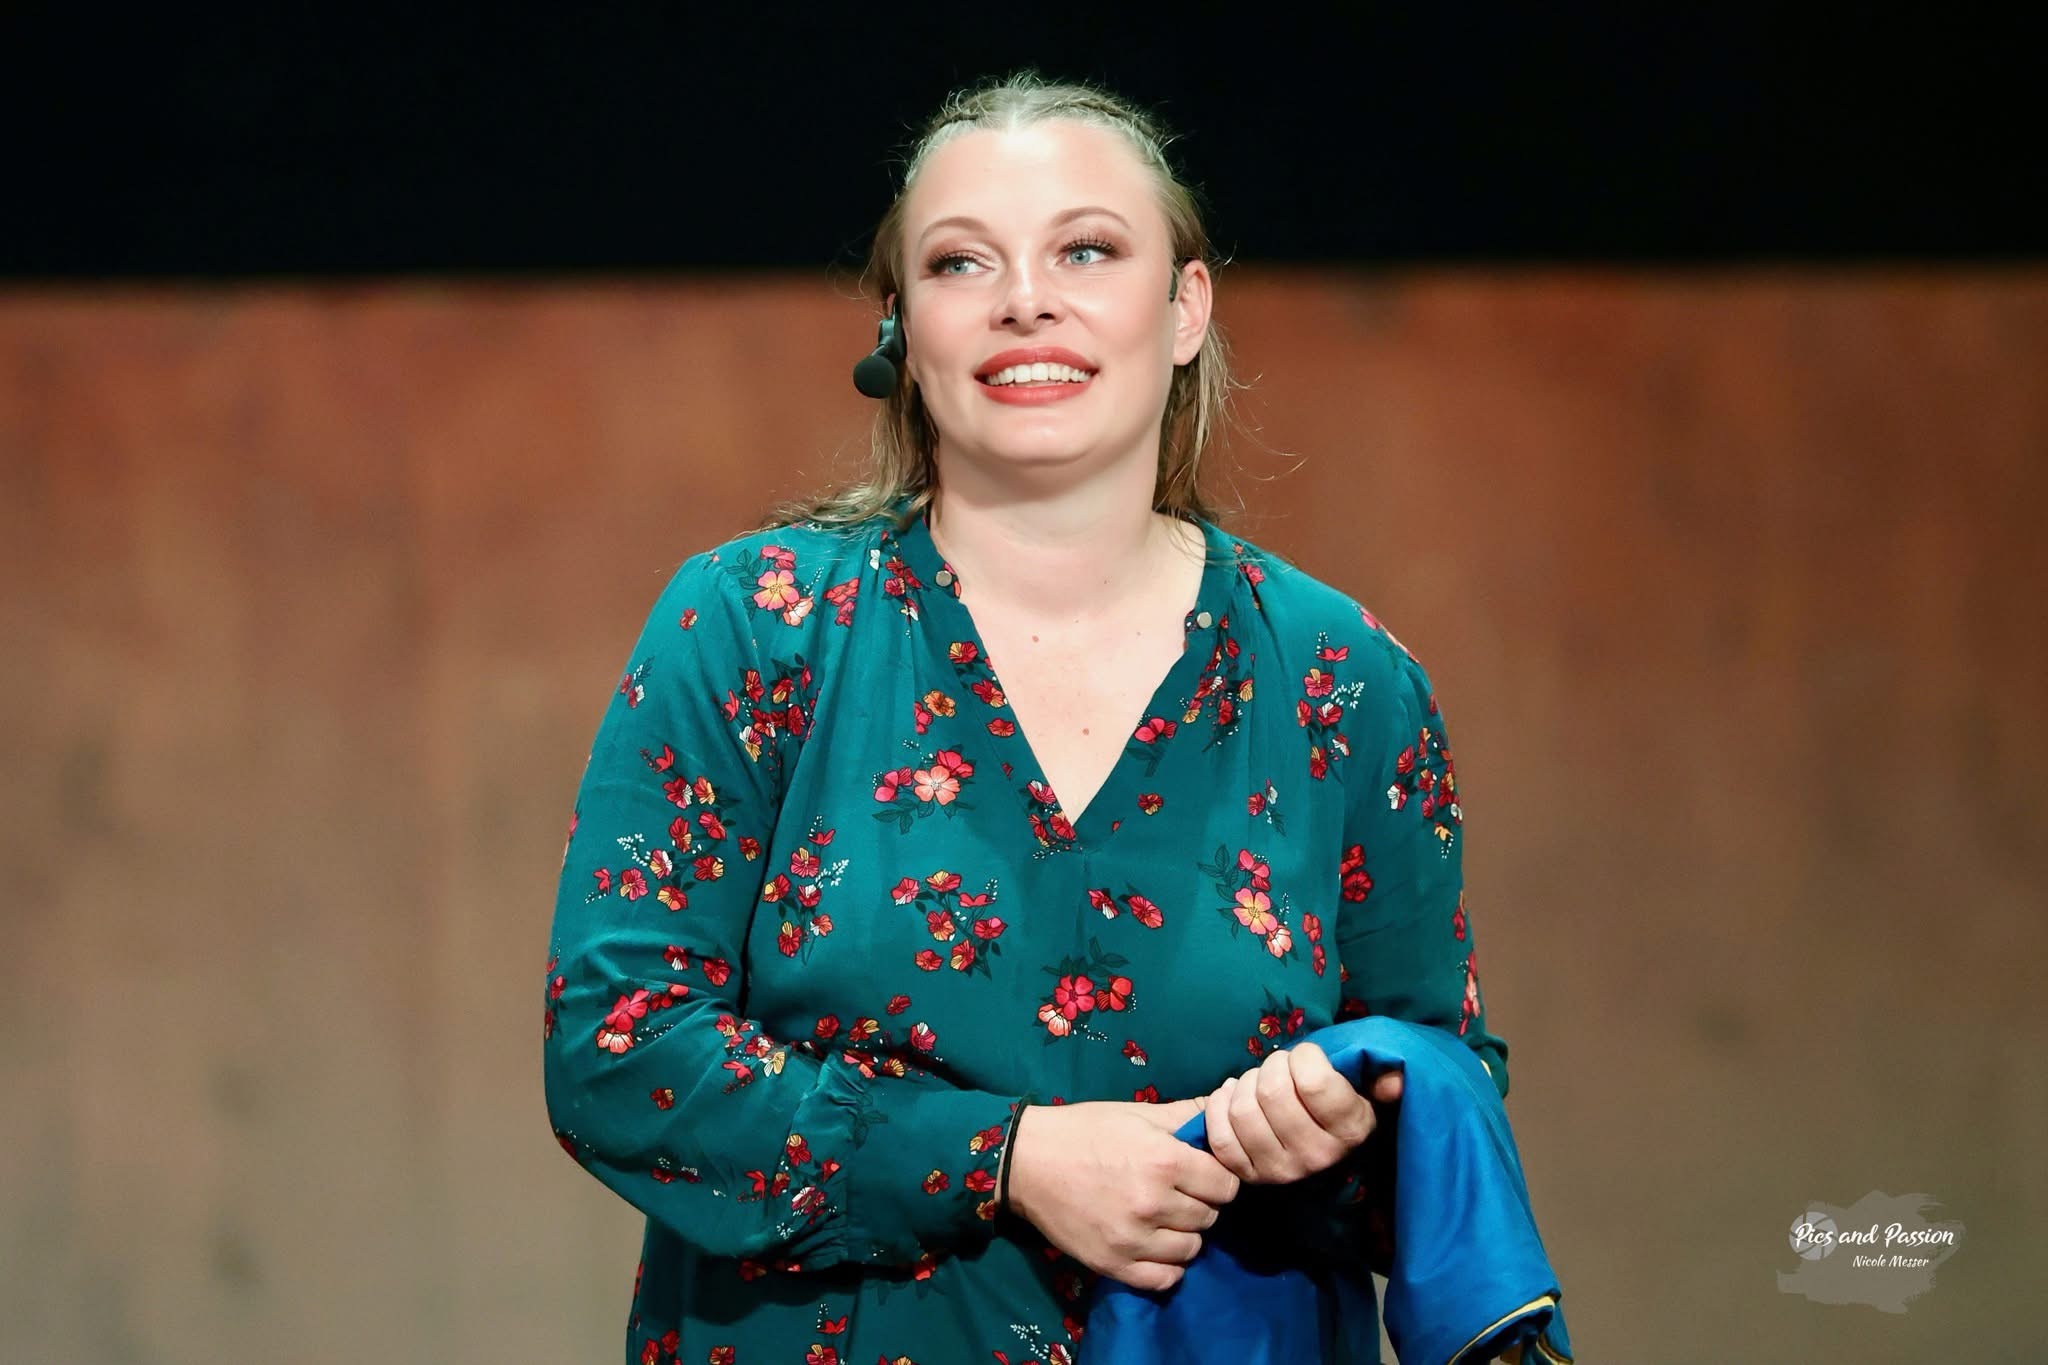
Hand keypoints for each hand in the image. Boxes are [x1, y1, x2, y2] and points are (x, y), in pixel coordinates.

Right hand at [1006, 1099, 1240, 1291]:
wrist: (1028, 1161)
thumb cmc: (1085, 1130)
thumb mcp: (1137, 1113)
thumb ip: (1187, 1114)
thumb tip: (1226, 1104)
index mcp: (1165, 1160)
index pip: (1226, 1185)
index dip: (1217, 1177)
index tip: (1201, 1173)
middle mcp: (1154, 1203)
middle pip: (1210, 1217)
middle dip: (1200, 1203)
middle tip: (1178, 1192)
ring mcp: (1133, 1239)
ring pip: (1192, 1249)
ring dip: (1184, 1234)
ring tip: (1164, 1218)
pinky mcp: (1113, 1264)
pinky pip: (1164, 1279)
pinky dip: (1166, 1265)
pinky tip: (1155, 1246)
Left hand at [1199, 1042, 1399, 1184]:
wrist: (1315, 1144)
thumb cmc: (1336, 1101)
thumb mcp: (1366, 1084)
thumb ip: (1382, 1075)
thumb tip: (1394, 1081)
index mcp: (1350, 1129)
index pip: (1313, 1080)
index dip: (1303, 1057)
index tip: (1306, 1058)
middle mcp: (1317, 1156)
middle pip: (1272, 1091)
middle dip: (1271, 1067)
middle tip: (1279, 1069)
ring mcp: (1280, 1171)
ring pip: (1243, 1110)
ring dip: (1245, 1085)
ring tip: (1258, 1084)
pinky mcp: (1248, 1175)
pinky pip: (1221, 1134)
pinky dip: (1220, 1106)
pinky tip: (1233, 1097)